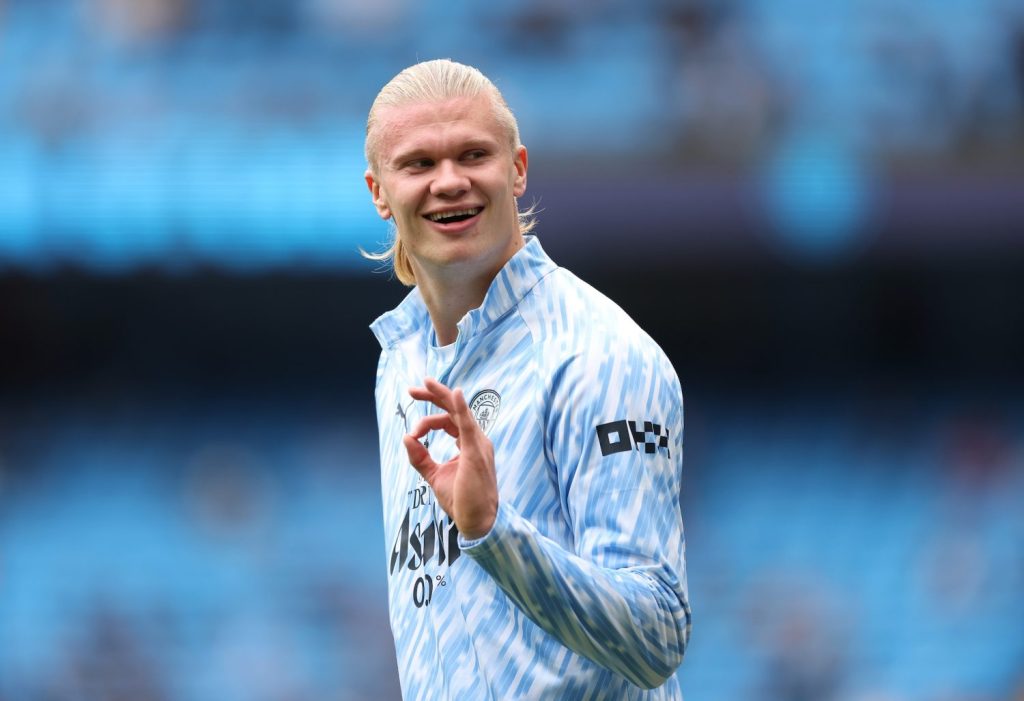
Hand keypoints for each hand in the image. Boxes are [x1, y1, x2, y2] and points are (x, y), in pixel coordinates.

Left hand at [403, 378, 497, 539]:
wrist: (476, 522)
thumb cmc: (461, 500)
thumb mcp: (434, 475)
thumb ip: (420, 457)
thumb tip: (406, 437)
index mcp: (468, 443)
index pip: (448, 420)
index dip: (427, 422)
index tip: (412, 435)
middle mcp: (476, 440)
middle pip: (455, 409)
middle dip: (434, 395)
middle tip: (413, 389)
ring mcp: (478, 444)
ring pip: (459, 411)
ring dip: (441, 396)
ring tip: (425, 384)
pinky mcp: (475, 453)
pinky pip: (468, 425)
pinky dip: (461, 408)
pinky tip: (455, 394)